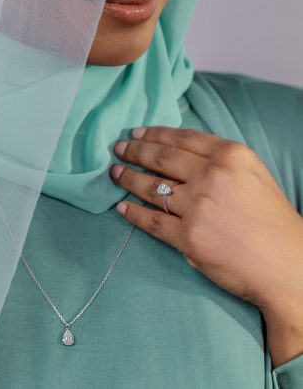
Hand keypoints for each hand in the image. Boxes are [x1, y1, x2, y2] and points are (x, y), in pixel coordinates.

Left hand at [110, 126, 302, 365]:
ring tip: (115, 173)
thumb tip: (176, 157)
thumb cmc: (273, 221)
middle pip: (161, 158)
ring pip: (150, 187)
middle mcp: (212, 177)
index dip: (154, 134)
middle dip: (134, 151)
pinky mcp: (188, 237)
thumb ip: (218, 161)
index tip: (137, 133)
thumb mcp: (253, 175)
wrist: (288, 266)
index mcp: (231, 156)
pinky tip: (122, 207)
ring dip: (127, 178)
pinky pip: (150, 221)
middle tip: (118, 149)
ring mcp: (198, 207)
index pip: (182, 138)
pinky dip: (132, 213)